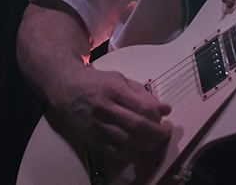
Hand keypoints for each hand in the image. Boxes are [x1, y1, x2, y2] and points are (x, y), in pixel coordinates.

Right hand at [17, 0, 171, 163]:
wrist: (68, 88)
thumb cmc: (99, 83)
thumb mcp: (122, 80)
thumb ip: (143, 94)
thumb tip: (164, 109)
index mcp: (113, 90)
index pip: (140, 106)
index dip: (156, 114)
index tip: (167, 115)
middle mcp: (104, 108)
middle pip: (135, 125)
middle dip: (154, 132)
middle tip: (165, 133)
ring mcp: (96, 125)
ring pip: (125, 141)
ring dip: (145, 145)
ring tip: (155, 143)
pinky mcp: (91, 138)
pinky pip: (113, 151)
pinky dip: (129, 155)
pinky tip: (140, 153)